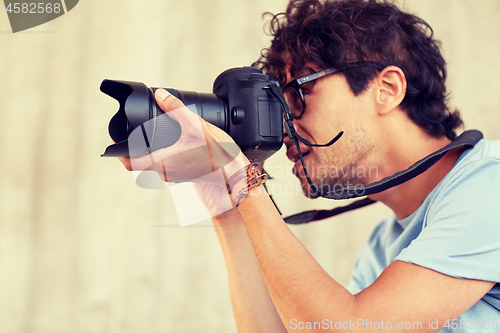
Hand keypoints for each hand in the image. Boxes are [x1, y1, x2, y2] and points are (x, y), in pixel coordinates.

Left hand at [117, 89, 249, 222]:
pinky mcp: (186, 176)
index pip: (130, 163)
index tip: (115, 144)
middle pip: (141, 163)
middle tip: (134, 136)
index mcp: (161, 162)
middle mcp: (165, 172)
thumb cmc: (216, 155)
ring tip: (155, 137)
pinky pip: (168, 166)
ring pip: (155, 165)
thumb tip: (161, 95)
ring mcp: (176, 176)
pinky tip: (177, 145)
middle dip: (135, 150)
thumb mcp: (196, 125)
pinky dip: (165, 156)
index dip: (119, 154)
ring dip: (151, 153)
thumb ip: (176, 108)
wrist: (235, 176)